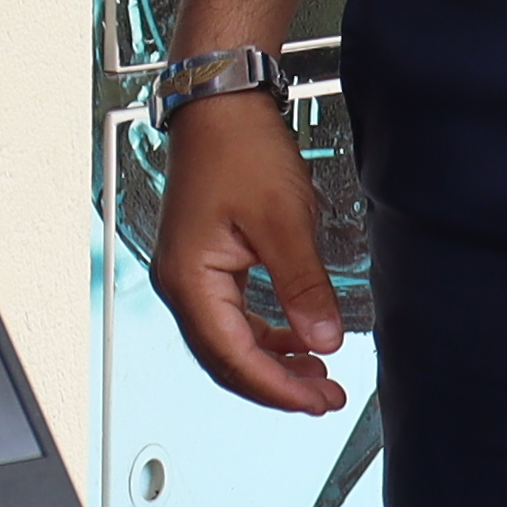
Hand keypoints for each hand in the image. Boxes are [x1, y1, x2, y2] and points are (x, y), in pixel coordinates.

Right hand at [156, 90, 352, 414]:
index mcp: (190, 279)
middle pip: (226, 359)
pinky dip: (264, 335)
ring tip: (316, 376)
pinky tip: (295, 338)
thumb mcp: (283, 222)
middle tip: (325, 399)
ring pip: (229, 341)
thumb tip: (322, 340)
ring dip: (272, 362)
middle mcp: (181, 283)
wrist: (220, 105)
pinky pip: (232, 316)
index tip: (317, 401)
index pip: (234, 357)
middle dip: (277, 384)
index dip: (278, 387)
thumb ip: (303, 288)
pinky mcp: (206, 261)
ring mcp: (191, 273)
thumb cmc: (238, 149)